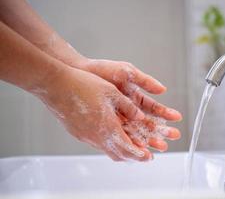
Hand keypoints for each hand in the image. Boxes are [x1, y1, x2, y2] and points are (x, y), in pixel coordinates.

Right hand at [37, 67, 151, 161]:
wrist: (56, 86)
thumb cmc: (83, 85)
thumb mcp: (112, 93)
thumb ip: (128, 107)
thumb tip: (140, 117)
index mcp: (108, 127)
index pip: (128, 148)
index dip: (140, 154)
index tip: (149, 157)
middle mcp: (96, 136)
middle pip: (119, 154)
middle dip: (133, 157)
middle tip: (143, 156)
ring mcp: (85, 136)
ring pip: (107, 151)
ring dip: (121, 152)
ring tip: (130, 148)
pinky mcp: (78, 133)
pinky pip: (97, 144)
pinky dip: (109, 146)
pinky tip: (112, 137)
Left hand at [76, 59, 181, 150]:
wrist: (81, 73)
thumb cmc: (104, 69)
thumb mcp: (128, 72)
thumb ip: (145, 81)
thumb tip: (163, 89)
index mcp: (136, 98)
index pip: (154, 108)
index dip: (166, 113)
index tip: (177, 118)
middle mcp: (130, 110)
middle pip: (149, 123)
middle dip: (162, 129)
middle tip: (174, 136)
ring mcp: (119, 118)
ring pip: (137, 131)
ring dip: (150, 139)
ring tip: (161, 146)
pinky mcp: (108, 123)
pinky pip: (121, 134)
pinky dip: (131, 141)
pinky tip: (140, 146)